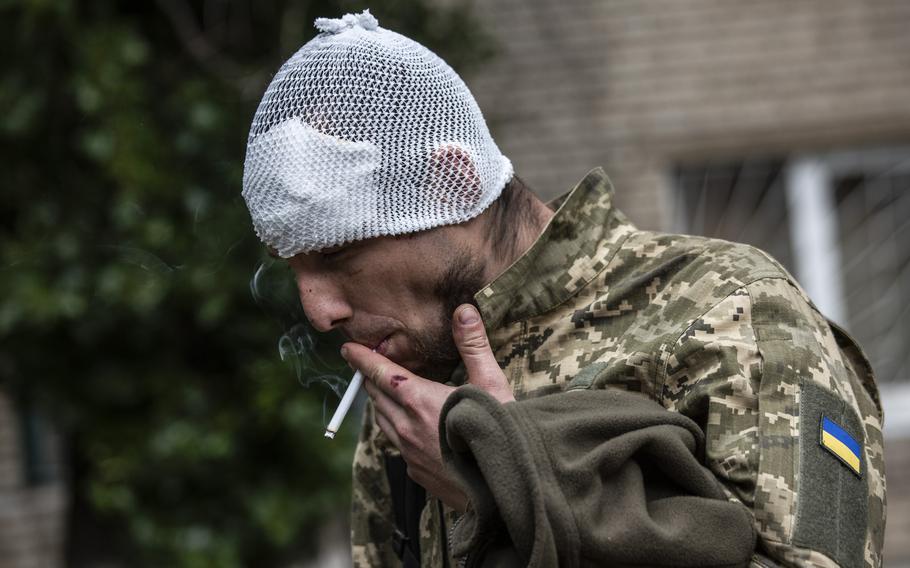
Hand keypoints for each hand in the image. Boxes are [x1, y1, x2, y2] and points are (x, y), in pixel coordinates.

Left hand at [340, 304, 514, 511]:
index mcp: (419, 400)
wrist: (507, 487)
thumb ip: (473, 345)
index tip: (347, 348)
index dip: (362, 359)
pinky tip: (414, 429)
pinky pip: (397, 446)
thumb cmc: (502, 431)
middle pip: (377, 397)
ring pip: (384, 422)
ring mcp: (409, 453)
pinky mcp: (417, 473)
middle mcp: (406, 427)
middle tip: (372, 366)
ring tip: (390, 393)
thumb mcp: (491, 383)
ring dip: (383, 405)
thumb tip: (463, 310)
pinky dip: (398, 430)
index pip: (380, 373)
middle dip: (373, 378)